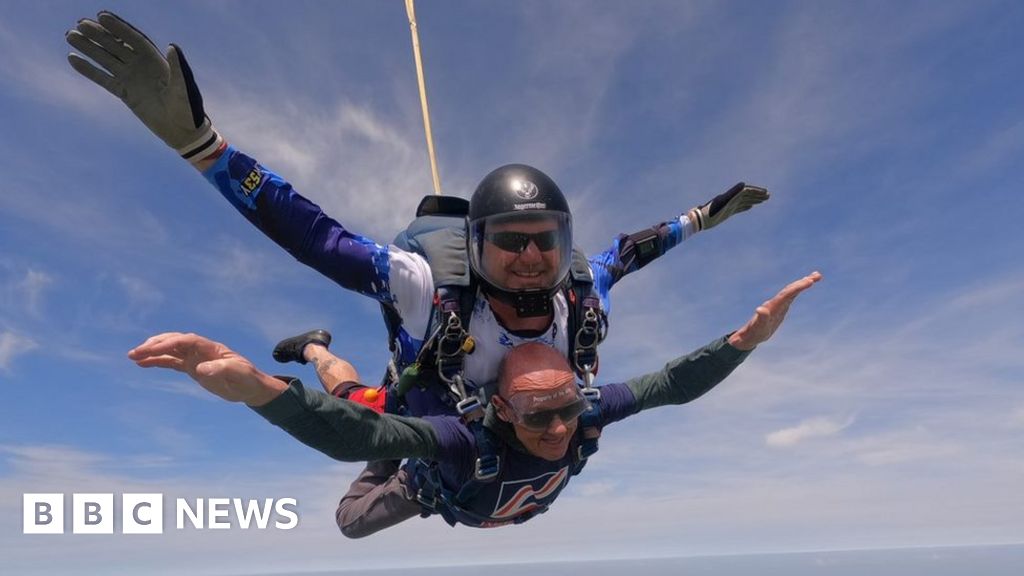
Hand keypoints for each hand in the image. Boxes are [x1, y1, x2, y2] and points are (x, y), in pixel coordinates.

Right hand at [66, 11, 221, 164]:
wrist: (182, 131)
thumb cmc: (188, 108)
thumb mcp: (183, 87)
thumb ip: (178, 67)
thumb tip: (172, 46)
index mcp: (156, 60)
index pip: (134, 39)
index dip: (118, 27)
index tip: (101, 16)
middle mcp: (141, 66)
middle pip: (116, 45)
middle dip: (99, 34)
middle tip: (79, 24)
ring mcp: (132, 79)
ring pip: (106, 59)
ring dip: (89, 48)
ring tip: (70, 36)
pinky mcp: (125, 93)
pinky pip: (103, 79)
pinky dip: (88, 70)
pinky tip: (72, 59)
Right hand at [128, 332, 286, 405]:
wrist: (251, 387)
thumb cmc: (248, 379)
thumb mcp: (238, 374)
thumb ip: (222, 369)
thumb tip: (201, 369)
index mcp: (211, 348)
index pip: (186, 341)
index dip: (169, 343)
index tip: (152, 350)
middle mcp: (201, 350)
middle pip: (174, 341)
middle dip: (155, 345)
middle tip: (135, 352)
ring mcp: (195, 358)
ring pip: (170, 350)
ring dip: (152, 352)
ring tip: (133, 357)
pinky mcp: (192, 368)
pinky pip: (171, 362)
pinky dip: (157, 361)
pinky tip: (142, 364)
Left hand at [687, 182, 769, 231]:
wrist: (700, 220)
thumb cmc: (710, 211)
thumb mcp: (723, 202)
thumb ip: (733, 193)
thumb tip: (744, 184)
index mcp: (731, 196)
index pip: (746, 191)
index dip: (756, 191)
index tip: (766, 193)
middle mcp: (730, 199)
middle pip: (747, 195)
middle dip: (758, 195)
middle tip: (769, 196)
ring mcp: (729, 205)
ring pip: (744, 201)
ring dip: (754, 199)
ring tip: (763, 200)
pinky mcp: (727, 212)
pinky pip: (738, 208)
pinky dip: (745, 207)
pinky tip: (750, 206)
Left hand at [729, 271, 821, 349]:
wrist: (749, 336)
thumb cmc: (754, 333)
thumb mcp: (758, 327)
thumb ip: (761, 319)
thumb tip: (760, 309)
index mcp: (772, 306)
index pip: (787, 294)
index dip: (798, 287)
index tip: (809, 281)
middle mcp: (775, 303)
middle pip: (790, 289)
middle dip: (803, 282)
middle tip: (817, 275)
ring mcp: (778, 305)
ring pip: (791, 291)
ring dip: (802, 283)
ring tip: (815, 276)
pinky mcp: (780, 308)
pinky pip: (790, 296)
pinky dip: (797, 290)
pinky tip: (803, 286)